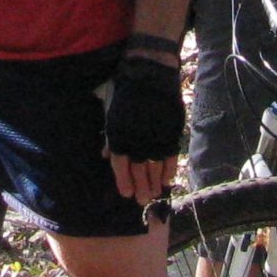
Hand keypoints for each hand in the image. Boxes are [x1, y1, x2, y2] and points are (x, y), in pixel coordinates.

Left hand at [103, 50, 185, 204]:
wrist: (150, 74)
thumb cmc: (126, 93)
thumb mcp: (111, 114)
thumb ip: (110, 138)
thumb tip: (105, 157)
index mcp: (119, 136)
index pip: (121, 166)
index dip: (124, 182)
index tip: (127, 194)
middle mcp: (137, 140)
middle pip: (139, 171)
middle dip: (141, 188)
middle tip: (144, 201)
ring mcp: (156, 138)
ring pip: (156, 167)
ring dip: (156, 183)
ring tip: (156, 194)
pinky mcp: (171, 133)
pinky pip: (171, 157)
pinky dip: (170, 170)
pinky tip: (168, 180)